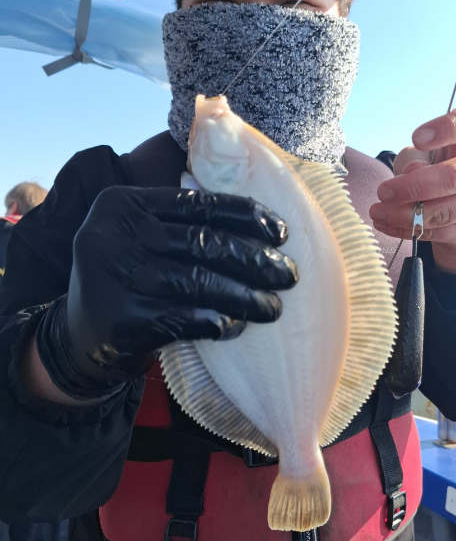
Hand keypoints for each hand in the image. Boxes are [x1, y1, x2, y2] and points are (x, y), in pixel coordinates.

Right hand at [35, 186, 297, 398]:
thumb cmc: (130, 277)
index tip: (282, 232)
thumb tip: (259, 214)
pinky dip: (218, 322)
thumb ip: (181, 219)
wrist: (81, 336)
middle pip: (201, 243)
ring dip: (245, 297)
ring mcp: (114, 278)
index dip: (245, 215)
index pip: (196, 204)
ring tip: (274, 306)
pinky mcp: (121, 321)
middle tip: (289, 275)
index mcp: (123, 204)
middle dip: (254, 260)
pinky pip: (185, 320)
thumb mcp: (141, 236)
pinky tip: (238, 325)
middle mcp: (112, 235)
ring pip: (198, 283)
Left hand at [369, 105, 455, 273]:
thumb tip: (411, 175)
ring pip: (446, 211)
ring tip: (377, 212)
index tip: (416, 138)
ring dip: (405, 214)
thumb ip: (418, 157)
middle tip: (383, 191)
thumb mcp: (427, 152)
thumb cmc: (440, 166)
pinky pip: (438, 232)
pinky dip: (406, 229)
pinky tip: (385, 223)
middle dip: (414, 186)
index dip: (445, 129)